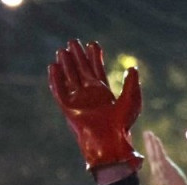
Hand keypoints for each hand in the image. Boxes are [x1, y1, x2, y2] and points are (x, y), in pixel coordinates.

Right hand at [48, 40, 142, 172]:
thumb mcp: (131, 101)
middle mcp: (90, 95)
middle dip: (77, 56)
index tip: (93, 44)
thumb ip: (131, 84)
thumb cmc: (122, 124)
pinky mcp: (68, 108)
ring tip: (62, 50)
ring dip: (66, 64)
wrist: (109, 142)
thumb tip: (133, 67)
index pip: (97, 70)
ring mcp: (78, 101)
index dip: (95, 57)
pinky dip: (55, 79)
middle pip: (81, 71)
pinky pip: (59, 91)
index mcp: (104, 93)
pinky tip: (53, 67)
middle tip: (73, 41)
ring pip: (69, 78)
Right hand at [143, 131, 186, 184]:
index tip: (149, 143)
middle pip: (151, 153)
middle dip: (148, 143)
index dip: (150, 150)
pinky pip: (159, 152)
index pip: (153, 159)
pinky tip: (155, 138)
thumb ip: (166, 182)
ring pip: (153, 151)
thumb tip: (167, 182)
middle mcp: (156, 168)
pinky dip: (156, 145)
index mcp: (157, 173)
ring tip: (148, 132)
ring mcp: (160, 166)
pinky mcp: (164, 164)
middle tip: (145, 133)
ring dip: (150, 141)